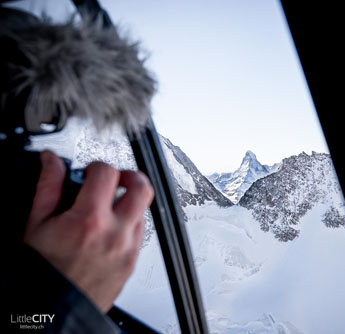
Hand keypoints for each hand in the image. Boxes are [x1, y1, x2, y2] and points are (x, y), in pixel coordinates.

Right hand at [23, 151, 153, 312]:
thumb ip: (49, 186)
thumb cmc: (42, 271)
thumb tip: (52, 161)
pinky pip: (140, 233)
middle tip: (115, 180)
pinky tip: (108, 230)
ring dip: (129, 202)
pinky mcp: (133, 262)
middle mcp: (115, 234)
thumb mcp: (36, 224)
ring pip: (144, 210)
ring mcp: (128, 249)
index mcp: (89, 221)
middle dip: (130, 176)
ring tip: (106, 209)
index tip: (89, 172)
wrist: (52, 310)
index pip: (108, 173)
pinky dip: (128, 224)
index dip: (97, 166)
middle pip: (143, 188)